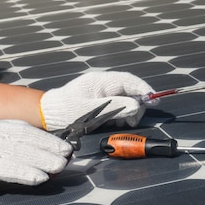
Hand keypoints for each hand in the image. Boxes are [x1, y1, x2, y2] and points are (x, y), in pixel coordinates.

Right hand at [0, 120, 72, 204]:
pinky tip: (39, 178)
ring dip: (42, 160)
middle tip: (68, 156)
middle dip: (48, 147)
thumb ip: (11, 152)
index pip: (24, 129)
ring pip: (18, 152)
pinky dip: (24, 173)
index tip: (65, 146)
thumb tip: (44, 161)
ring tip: (59, 167)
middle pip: (24, 138)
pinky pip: (4, 168)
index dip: (46, 138)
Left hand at [40, 71, 155, 130]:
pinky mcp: (101, 100)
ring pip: (126, 99)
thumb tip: (137, 106)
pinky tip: (115, 123)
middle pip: (130, 90)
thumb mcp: (91, 111)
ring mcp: (102, 91)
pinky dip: (121, 114)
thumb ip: (116, 107)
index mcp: (101, 81)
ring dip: (129, 112)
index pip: (129, 81)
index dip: (144, 89)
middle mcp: (104, 84)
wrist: (49, 114)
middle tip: (133, 121)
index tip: (155, 99)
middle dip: (136, 105)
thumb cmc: (66, 111)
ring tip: (122, 124)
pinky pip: (118, 105)